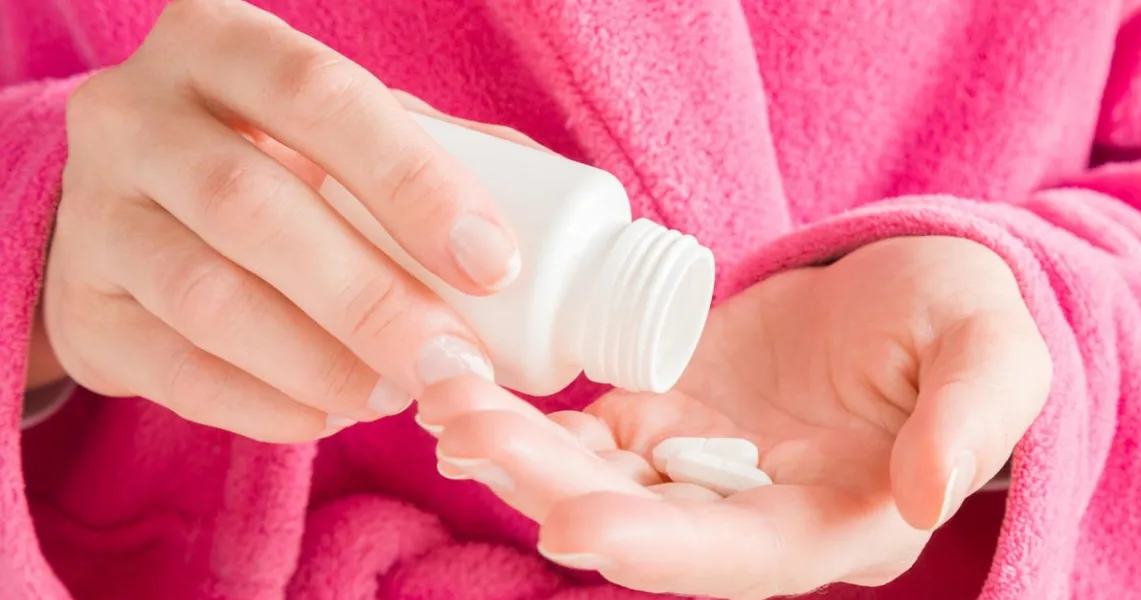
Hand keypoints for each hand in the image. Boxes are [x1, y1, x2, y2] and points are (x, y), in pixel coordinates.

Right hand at [40, 0, 531, 441]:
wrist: (139, 206)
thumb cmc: (278, 157)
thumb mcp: (341, 128)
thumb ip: (435, 152)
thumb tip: (545, 230)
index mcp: (221, 44)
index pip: (321, 98)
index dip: (415, 184)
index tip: (492, 266)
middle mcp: (134, 115)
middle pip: (255, 206)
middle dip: (373, 298)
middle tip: (454, 362)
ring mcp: (93, 214)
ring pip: (207, 298)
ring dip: (323, 363)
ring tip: (398, 391)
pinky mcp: (80, 308)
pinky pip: (173, 371)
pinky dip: (268, 406)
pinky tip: (333, 412)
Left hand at [416, 236, 1052, 598]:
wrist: (915, 288)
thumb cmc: (968, 322)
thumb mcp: (996, 357)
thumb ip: (969, 423)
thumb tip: (925, 495)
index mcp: (836, 520)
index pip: (742, 555)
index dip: (664, 550)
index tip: (579, 528)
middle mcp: (752, 510)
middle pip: (644, 521)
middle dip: (554, 489)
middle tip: (472, 438)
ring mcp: (699, 462)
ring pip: (598, 476)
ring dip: (520, 451)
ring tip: (448, 403)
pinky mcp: (664, 412)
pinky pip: (585, 429)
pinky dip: (528, 420)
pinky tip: (468, 396)